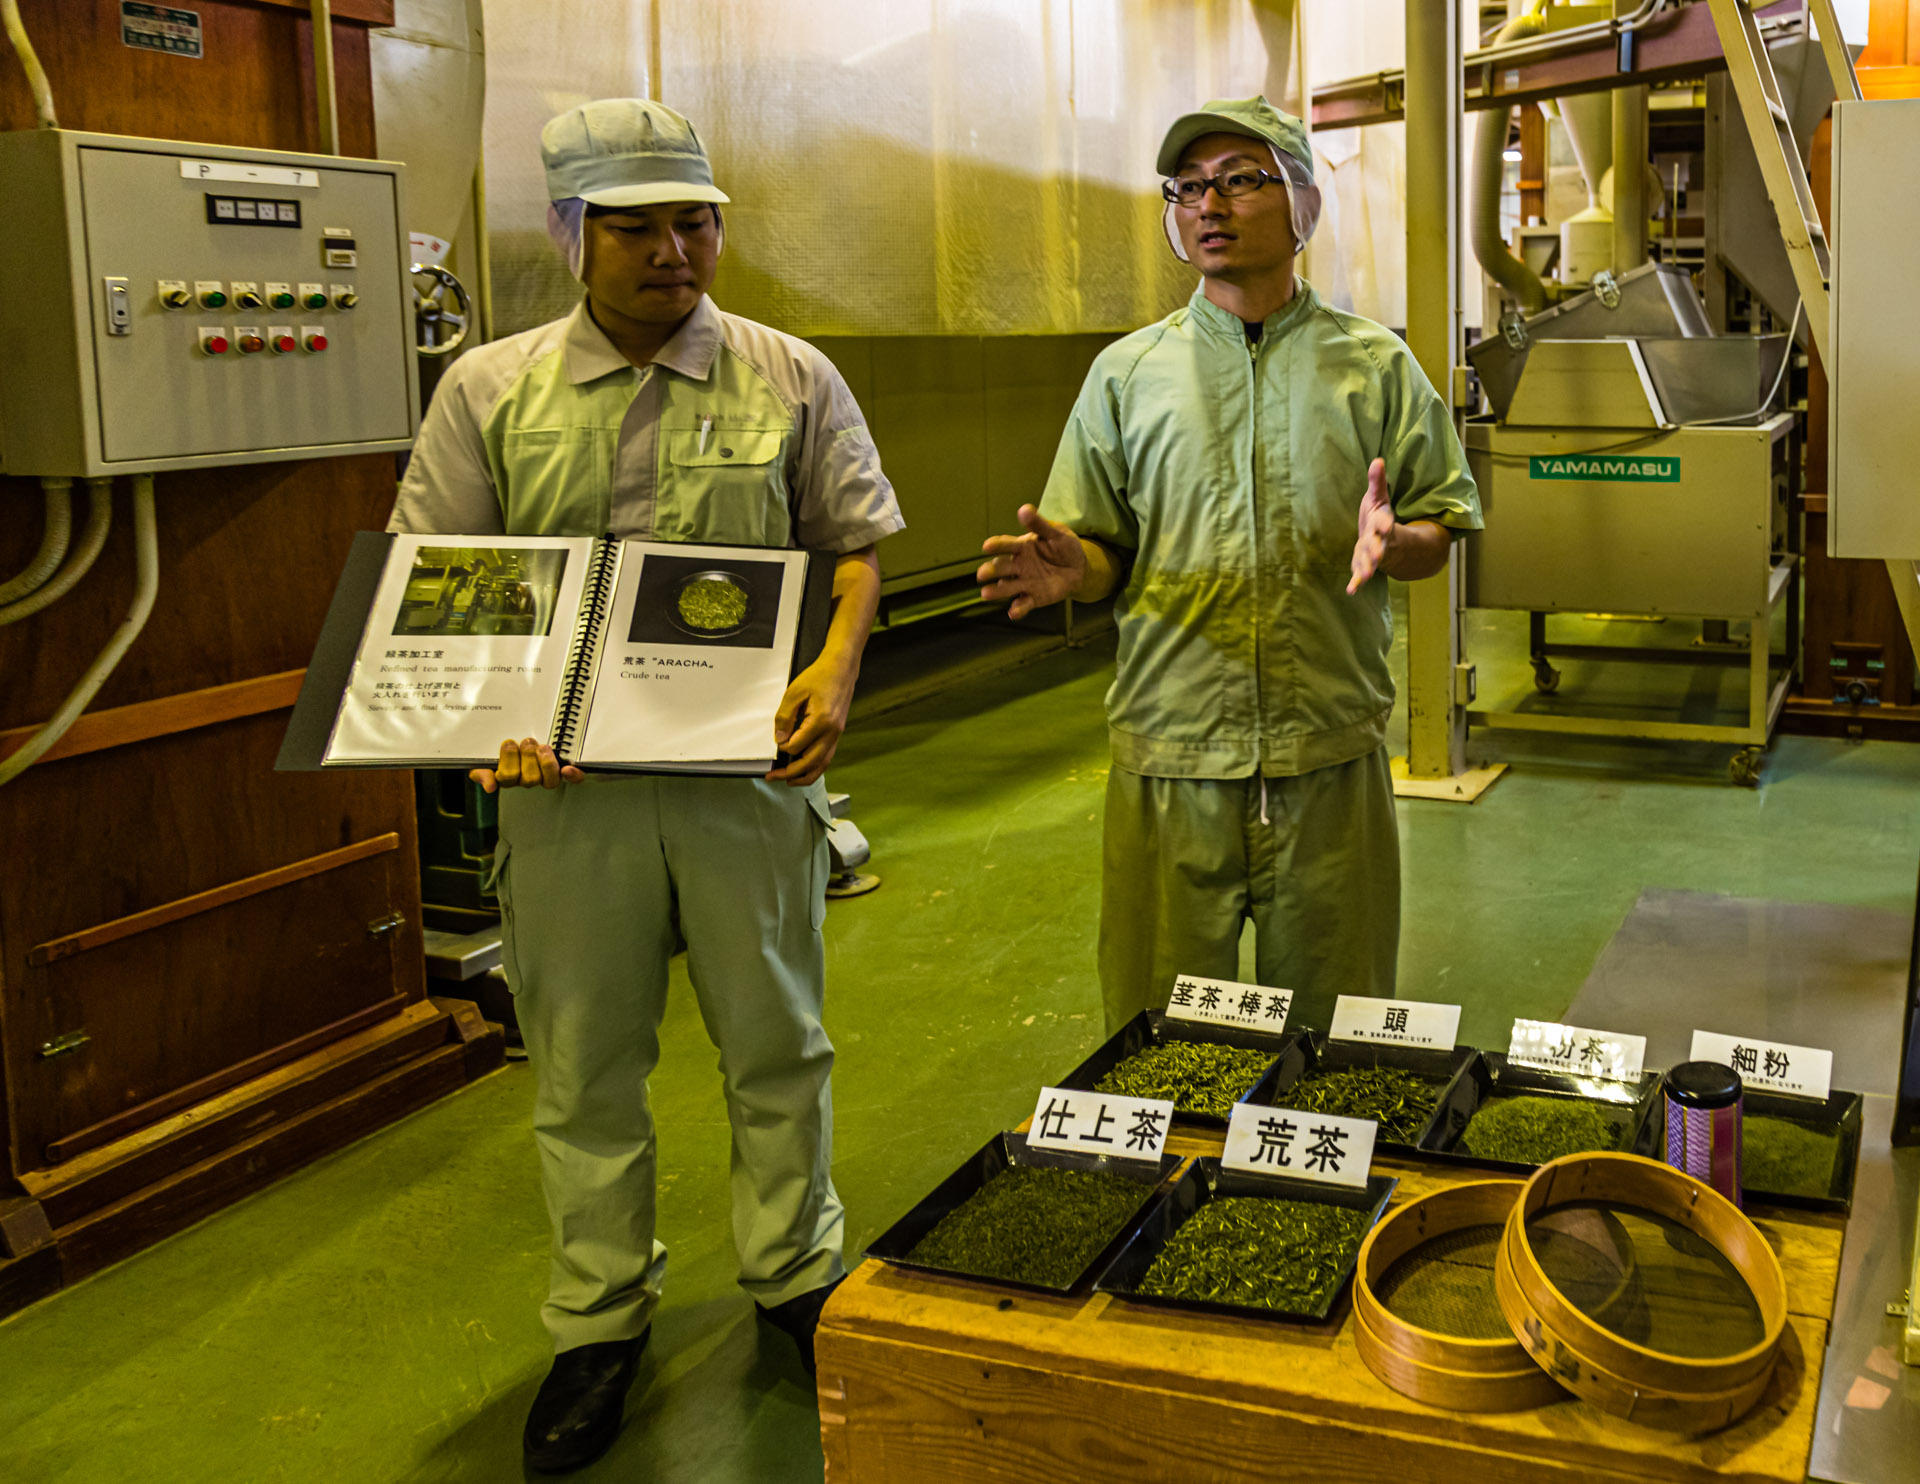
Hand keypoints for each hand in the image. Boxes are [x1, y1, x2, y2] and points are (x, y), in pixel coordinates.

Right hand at [470, 737, 582, 792]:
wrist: (505, 745)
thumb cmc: (493, 755)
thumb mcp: (480, 762)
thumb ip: (481, 773)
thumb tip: (490, 786)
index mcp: (506, 777)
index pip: (507, 777)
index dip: (509, 762)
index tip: (509, 743)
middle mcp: (526, 779)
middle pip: (530, 779)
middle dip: (528, 757)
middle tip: (526, 742)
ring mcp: (544, 776)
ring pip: (549, 780)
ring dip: (546, 762)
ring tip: (541, 747)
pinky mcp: (561, 772)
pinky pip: (570, 780)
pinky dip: (572, 776)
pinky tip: (569, 769)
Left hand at [766, 655, 854, 786]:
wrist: (841, 669)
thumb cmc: (820, 677)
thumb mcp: (794, 693)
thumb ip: (784, 717)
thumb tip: (779, 739)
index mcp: (821, 722)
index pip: (795, 747)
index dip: (782, 747)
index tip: (775, 742)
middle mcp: (832, 732)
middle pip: (810, 764)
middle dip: (790, 774)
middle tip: (773, 776)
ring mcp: (836, 735)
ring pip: (821, 765)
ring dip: (804, 776)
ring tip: (789, 781)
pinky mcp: (837, 734)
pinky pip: (826, 758)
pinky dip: (815, 768)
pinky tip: (804, 769)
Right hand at [978, 505, 1087, 619]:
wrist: (1079, 569)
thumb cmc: (1065, 547)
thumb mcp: (1056, 533)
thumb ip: (1039, 524)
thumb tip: (1024, 510)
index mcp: (1021, 547)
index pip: (1006, 545)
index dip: (996, 545)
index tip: (987, 546)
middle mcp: (1018, 565)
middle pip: (1001, 567)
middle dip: (991, 570)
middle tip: (982, 574)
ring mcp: (1024, 582)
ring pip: (1007, 587)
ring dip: (996, 591)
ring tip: (986, 594)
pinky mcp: (1033, 598)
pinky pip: (1023, 604)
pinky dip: (1018, 609)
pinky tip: (1014, 612)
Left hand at [1347, 458, 1394, 594]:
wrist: (1384, 537)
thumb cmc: (1378, 514)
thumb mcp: (1378, 497)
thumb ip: (1377, 481)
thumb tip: (1378, 459)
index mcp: (1382, 522)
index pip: (1385, 522)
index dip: (1384, 524)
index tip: (1385, 525)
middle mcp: (1380, 540)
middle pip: (1379, 545)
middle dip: (1377, 550)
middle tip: (1376, 556)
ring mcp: (1373, 553)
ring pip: (1371, 561)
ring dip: (1368, 567)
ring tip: (1366, 574)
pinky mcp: (1364, 563)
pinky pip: (1361, 573)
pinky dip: (1357, 582)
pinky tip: (1351, 590)